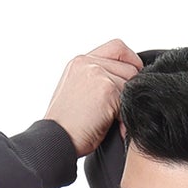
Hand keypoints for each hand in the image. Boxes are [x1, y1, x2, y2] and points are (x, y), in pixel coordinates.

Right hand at [44, 40, 142, 157]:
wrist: (56, 140)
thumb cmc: (65, 126)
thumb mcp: (75, 92)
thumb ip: (94, 80)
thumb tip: (119, 82)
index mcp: (80, 62)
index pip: (117, 48)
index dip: (130, 62)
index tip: (132, 80)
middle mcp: (88, 62)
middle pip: (129, 67)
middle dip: (129, 90)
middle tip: (119, 111)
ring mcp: (97, 73)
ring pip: (131, 84)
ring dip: (126, 105)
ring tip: (113, 121)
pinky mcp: (107, 89)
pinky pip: (128, 102)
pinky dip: (125, 119)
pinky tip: (114, 128)